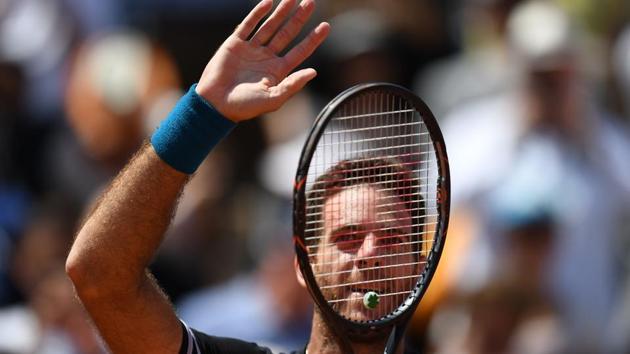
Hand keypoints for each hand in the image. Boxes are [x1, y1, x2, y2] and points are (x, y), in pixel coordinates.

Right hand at [195, 0, 329, 121]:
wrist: (216, 104)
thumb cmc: (245, 106)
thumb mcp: (273, 99)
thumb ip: (293, 84)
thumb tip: (314, 71)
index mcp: (278, 71)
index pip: (300, 51)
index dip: (313, 38)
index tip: (326, 26)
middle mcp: (267, 58)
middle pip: (287, 33)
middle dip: (299, 18)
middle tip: (311, 2)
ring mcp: (251, 49)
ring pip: (270, 26)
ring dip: (281, 12)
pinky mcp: (235, 44)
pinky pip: (248, 25)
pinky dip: (257, 14)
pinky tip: (268, 3)